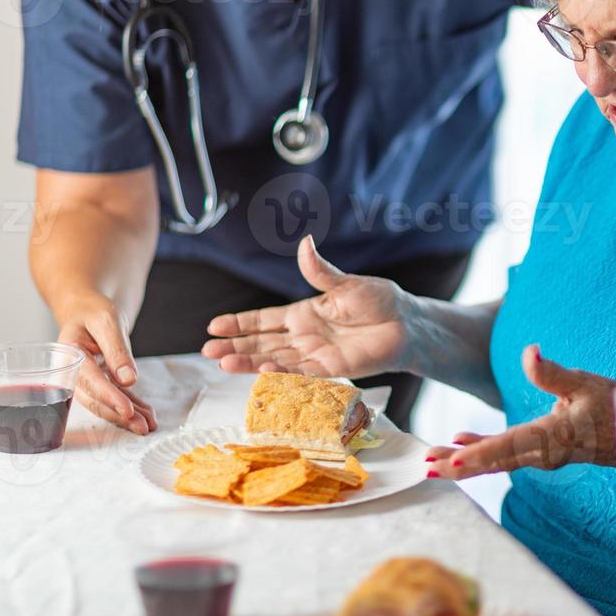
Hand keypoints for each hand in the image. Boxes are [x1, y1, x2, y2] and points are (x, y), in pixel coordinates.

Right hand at [56, 293, 155, 434]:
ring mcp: (84, 379)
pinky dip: (131, 405)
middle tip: (141, 426)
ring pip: (104, 402)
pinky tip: (146, 414)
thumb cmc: (92, 311)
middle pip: (94, 398)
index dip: (108, 396)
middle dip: (118, 414)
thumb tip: (128, 380)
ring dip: (126, 415)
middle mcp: (72, 371)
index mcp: (69, 353)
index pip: (89, 379)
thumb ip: (117, 350)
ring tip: (148, 425)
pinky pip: (114, 396)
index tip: (126, 410)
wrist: (85, 310)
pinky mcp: (99, 382)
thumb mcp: (106, 321)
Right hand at [202, 235, 407, 378]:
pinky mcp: (332, 369)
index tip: (214, 327)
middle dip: (235, 346)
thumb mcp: (346, 284)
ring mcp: (316, 354)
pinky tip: (263, 372)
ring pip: (275, 360)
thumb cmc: (379, 301)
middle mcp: (305, 336)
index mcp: (304, 313)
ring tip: (224, 363)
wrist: (407, 324)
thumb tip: (304, 242)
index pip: (264, 320)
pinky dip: (283, 373)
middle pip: (263, 343)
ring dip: (250, 362)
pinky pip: (302, 373)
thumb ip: (320, 271)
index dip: (239, 323)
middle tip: (208, 351)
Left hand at [425, 345, 615, 478]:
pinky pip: (506, 456)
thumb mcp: (587, 383)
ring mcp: (541, 456)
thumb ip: (553, 372)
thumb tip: (529, 352)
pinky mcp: (541, 453)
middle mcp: (543, 453)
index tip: (451, 460)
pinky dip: (481, 453)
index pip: (509, 446)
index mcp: (554, 437)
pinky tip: (460, 445)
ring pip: (496, 462)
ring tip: (431, 461)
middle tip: (424, 466)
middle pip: (494, 461)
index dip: (479, 454)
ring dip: (464, 462)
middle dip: (458, 465)